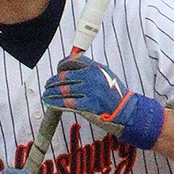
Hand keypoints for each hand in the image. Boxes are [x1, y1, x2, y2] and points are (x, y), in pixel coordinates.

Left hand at [41, 56, 164, 148]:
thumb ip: (91, 69)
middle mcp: (92, 77)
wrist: (127, 111)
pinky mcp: (87, 105)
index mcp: (95, 67)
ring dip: (51, 92)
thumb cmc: (115, 94)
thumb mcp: (106, 75)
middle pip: (64, 77)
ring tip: (46, 95)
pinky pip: (66, 103)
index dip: (61, 66)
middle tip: (47, 85)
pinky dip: (55, 103)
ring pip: (63, 90)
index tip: (57, 71)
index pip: (71, 62)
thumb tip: (72, 66)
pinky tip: (50, 103)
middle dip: (53, 81)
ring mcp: (89, 91)